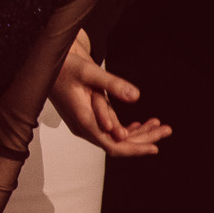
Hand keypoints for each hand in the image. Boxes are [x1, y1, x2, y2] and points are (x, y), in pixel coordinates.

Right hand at [49, 31, 170, 156]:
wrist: (47, 64)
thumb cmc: (65, 66)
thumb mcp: (90, 72)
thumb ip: (112, 84)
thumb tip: (136, 96)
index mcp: (83, 119)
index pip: (112, 145)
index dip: (135, 149)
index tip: (155, 147)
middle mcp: (83, 126)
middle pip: (117, 143)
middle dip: (143, 138)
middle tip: (166, 130)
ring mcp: (84, 124)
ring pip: (114, 137)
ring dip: (137, 133)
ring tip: (158, 124)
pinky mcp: (86, 119)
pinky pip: (109, 131)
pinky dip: (126, 129)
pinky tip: (140, 124)